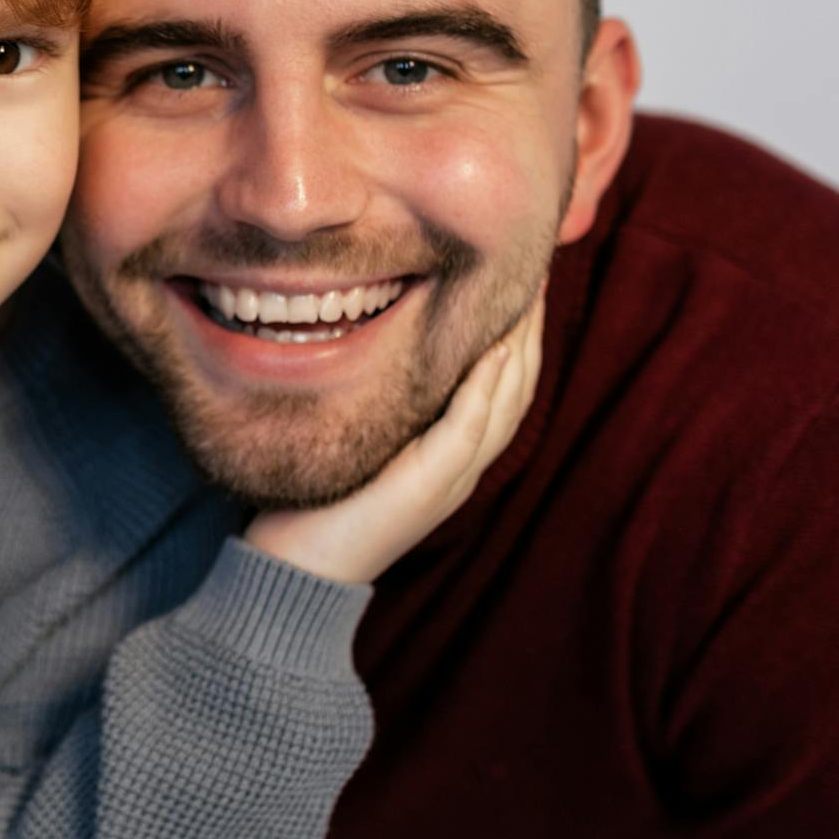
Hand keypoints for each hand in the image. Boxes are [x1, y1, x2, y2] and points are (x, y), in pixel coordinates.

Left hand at [243, 292, 545, 585]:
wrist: (300, 571)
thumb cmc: (321, 503)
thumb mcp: (363, 438)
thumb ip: (385, 400)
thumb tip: (376, 338)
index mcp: (453, 451)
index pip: (505, 381)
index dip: (520, 330)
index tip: (521, 277)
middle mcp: (464, 464)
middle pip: (519, 385)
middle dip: (531, 325)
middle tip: (538, 268)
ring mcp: (452, 479)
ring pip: (507, 404)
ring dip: (521, 346)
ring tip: (529, 295)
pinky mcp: (429, 488)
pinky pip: (468, 432)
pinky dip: (486, 390)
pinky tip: (496, 351)